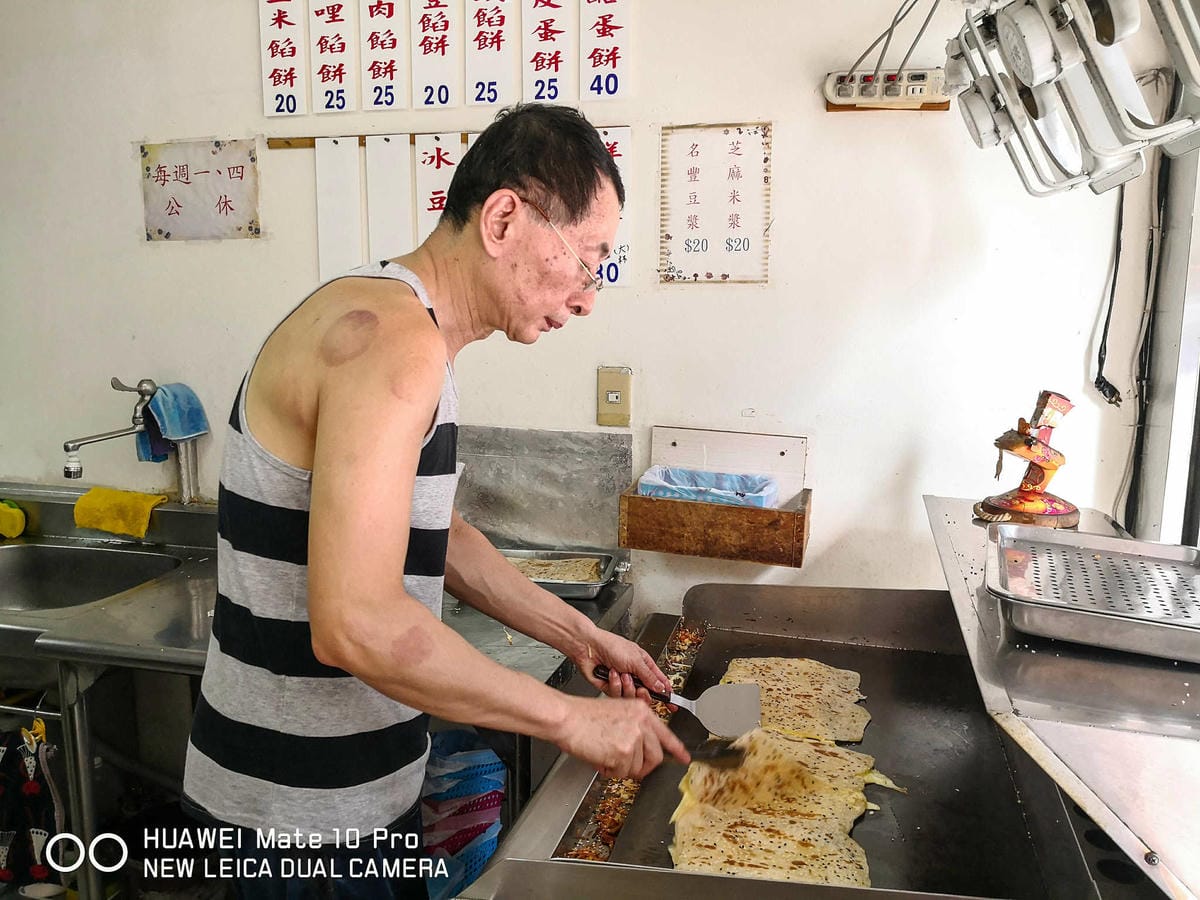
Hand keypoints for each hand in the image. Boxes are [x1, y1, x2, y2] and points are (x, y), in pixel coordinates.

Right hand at [556, 695, 690, 779]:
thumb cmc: (583, 716)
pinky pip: (622, 773)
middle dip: (643, 767)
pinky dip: (610, 771)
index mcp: (641, 711)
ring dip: (621, 767)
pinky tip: (600, 758)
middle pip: (655, 756)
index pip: (666, 733)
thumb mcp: (616, 712)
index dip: (677, 749)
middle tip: (630, 768)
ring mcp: (634, 738)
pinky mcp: (623, 753)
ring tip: (605, 756)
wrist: (567, 718)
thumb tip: (641, 750)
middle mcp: (641, 723)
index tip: (685, 758)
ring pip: (637, 767)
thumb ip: (633, 727)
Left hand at [571, 627, 672, 701]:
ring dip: (627, 686)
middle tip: (641, 689)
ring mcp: (622, 682)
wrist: (589, 647)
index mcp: (643, 665)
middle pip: (646, 694)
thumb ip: (649, 676)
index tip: (672, 704)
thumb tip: (661, 687)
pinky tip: (611, 674)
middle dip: (644, 693)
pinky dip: (615, 685)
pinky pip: (617, 696)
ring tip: (622, 675)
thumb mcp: (635, 660)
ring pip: (631, 697)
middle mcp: (634, 675)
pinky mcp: (611, 688)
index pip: (659, 682)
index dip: (666, 693)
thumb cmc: (611, 646)